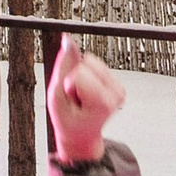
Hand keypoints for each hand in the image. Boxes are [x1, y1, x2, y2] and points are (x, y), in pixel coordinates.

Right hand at [48, 35, 123, 166]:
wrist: (81, 134)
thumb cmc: (69, 121)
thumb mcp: (56, 97)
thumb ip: (62, 66)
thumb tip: (67, 41)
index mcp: (103, 102)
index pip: (80, 72)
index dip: (70, 83)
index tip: (72, 99)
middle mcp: (116, 94)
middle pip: (88, 62)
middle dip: (76, 77)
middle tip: (76, 97)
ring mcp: (119, 89)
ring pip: (93, 61)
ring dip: (82, 75)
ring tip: (81, 95)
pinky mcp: (118, 84)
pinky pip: (97, 65)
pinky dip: (89, 76)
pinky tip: (87, 92)